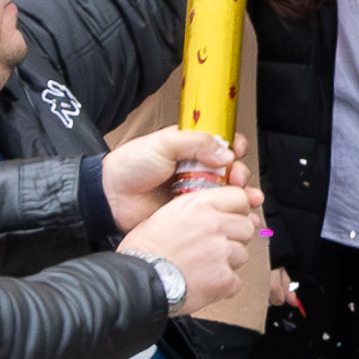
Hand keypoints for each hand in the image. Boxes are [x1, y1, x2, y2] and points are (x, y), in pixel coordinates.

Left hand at [97, 124, 235, 228]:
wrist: (111, 198)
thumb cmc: (129, 166)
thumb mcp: (162, 143)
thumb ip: (196, 142)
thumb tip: (225, 153)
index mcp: (191, 148)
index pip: (222, 144)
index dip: (234, 147)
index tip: (236, 152)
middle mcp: (197, 169)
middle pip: (231, 170)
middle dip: (241, 174)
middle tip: (236, 179)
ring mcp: (196, 192)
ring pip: (229, 194)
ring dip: (244, 196)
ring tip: (247, 199)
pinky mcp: (192, 214)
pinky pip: (217, 214)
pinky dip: (233, 215)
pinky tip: (242, 216)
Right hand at [121, 181, 263, 309]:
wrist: (137, 280)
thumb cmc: (143, 250)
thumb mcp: (164, 215)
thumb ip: (194, 210)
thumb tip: (214, 212)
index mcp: (198, 206)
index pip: (239, 197)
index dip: (236, 209)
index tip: (231, 217)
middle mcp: (213, 225)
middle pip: (246, 227)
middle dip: (235, 237)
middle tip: (215, 246)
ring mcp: (221, 252)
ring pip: (242, 254)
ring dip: (228, 261)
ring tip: (204, 267)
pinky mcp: (224, 278)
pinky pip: (236, 281)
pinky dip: (224, 285)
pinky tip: (204, 283)